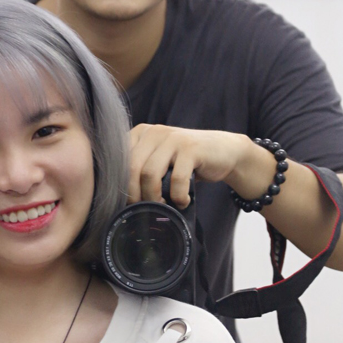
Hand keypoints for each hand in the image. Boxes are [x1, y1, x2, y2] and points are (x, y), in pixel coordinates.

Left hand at [129, 125, 251, 206]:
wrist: (224, 151)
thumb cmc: (186, 162)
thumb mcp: (159, 161)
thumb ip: (140, 170)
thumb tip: (122, 200)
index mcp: (140, 134)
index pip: (118, 162)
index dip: (121, 186)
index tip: (130, 204)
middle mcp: (153, 132)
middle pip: (131, 169)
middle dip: (136, 195)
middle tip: (145, 210)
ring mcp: (172, 138)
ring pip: (150, 174)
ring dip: (155, 198)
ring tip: (164, 206)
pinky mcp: (191, 148)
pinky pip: (177, 179)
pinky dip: (178, 196)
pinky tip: (183, 200)